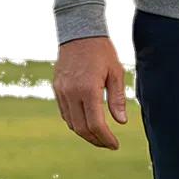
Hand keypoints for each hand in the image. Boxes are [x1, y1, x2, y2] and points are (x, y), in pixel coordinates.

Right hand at [53, 36, 127, 150]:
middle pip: (82, 128)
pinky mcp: (57, 89)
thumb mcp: (116, 72)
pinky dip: (76, 122)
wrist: (79, 33)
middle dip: (96, 140)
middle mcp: (72, 93)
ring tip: (100, 137)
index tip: (115, 145)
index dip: (106, 138)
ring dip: (85, 134)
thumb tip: (121, 122)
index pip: (96, 124)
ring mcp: (62, 92)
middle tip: (108, 144)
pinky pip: (65, 113)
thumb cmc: (101, 51)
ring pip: (71, 123)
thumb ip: (117, 98)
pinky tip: (87, 123)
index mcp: (88, 90)